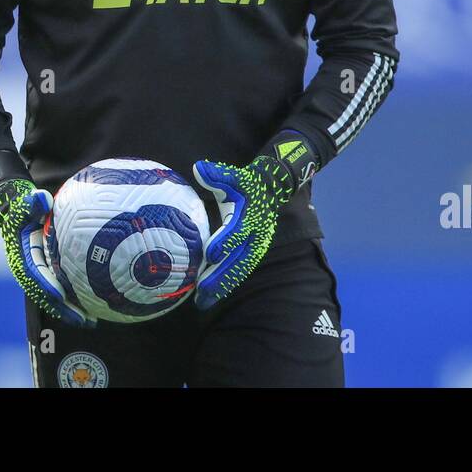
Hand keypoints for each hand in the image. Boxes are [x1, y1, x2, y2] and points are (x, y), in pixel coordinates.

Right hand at [0, 178, 94, 327]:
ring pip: (53, 297)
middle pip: (45, 294)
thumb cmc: (23, 206)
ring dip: (69, 310)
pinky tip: (93, 304)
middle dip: (62, 309)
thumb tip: (41, 198)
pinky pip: (60, 289)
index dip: (46, 286)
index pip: (34, 275)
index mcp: (21, 256)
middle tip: (83, 320)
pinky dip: (73, 299)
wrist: (15, 212)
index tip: (61, 296)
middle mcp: (28, 269)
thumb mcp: (25, 202)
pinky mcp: (47, 273)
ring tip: (91, 321)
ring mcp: (37, 274)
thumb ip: (32, 202)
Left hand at [190, 155, 295, 309]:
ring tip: (202, 302)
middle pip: (238, 259)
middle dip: (220, 276)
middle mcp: (255, 236)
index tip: (211, 253)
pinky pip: (239, 273)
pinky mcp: (253, 255)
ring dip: (222, 287)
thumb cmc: (246, 184)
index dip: (225, 241)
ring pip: (238, 271)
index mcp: (249, 216)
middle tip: (202, 290)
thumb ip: (217, 175)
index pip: (237, 231)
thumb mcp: (234, 177)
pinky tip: (211, 298)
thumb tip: (199, 168)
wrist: (271, 191)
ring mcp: (256, 248)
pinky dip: (226, 286)